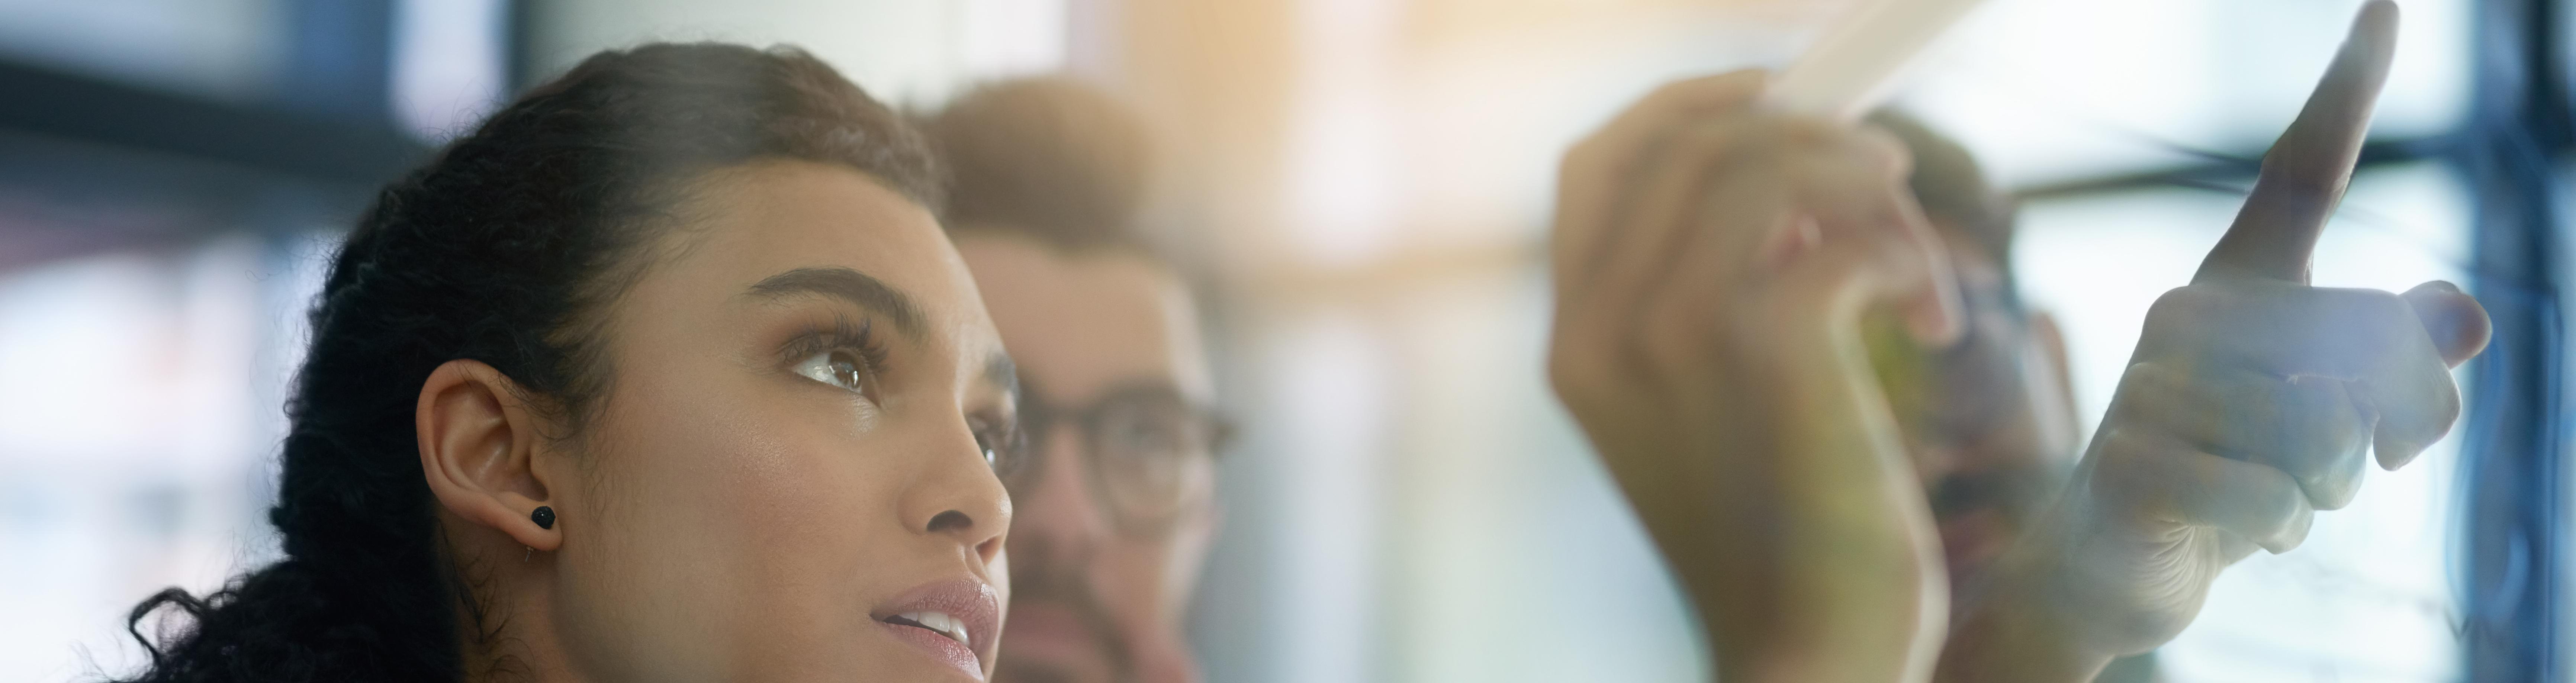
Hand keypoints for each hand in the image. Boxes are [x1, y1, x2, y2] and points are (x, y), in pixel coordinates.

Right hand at [1547, 70, 1962, 682]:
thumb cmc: (1777, 536)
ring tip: (1917, 262)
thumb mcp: (1707, 407)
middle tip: (1882, 172)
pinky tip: (1935, 318)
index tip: (1771, 94)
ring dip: (1866, 190)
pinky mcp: (1765, 351)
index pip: (1594, 163)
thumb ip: (1704, 300)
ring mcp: (1672, 336)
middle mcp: (1602, 330)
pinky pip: (1842, 234)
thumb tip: (1781, 190)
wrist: (1804, 652)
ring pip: (1765, 167)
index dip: (1683, 106)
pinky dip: (1910, 256)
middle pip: (1685, 143)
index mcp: (1574, 343)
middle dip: (1798, 130)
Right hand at [1938, 3, 2492, 678]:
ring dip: (2322, 492)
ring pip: (2328, 433)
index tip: (2387, 3)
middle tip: (2314, 467)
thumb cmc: (2226, 477)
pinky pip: (2274, 498)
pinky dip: (2269, 531)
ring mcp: (2153, 385)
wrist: (2105, 567)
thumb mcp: (2329, 423)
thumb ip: (2400, 367)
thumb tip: (2462, 314)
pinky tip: (2220, 528)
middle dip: (2379, 431)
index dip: (2350, 86)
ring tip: (2259, 495)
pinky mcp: (2134, 462)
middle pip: (2368, 345)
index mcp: (2237, 285)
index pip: (2305, 171)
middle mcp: (2188, 313)